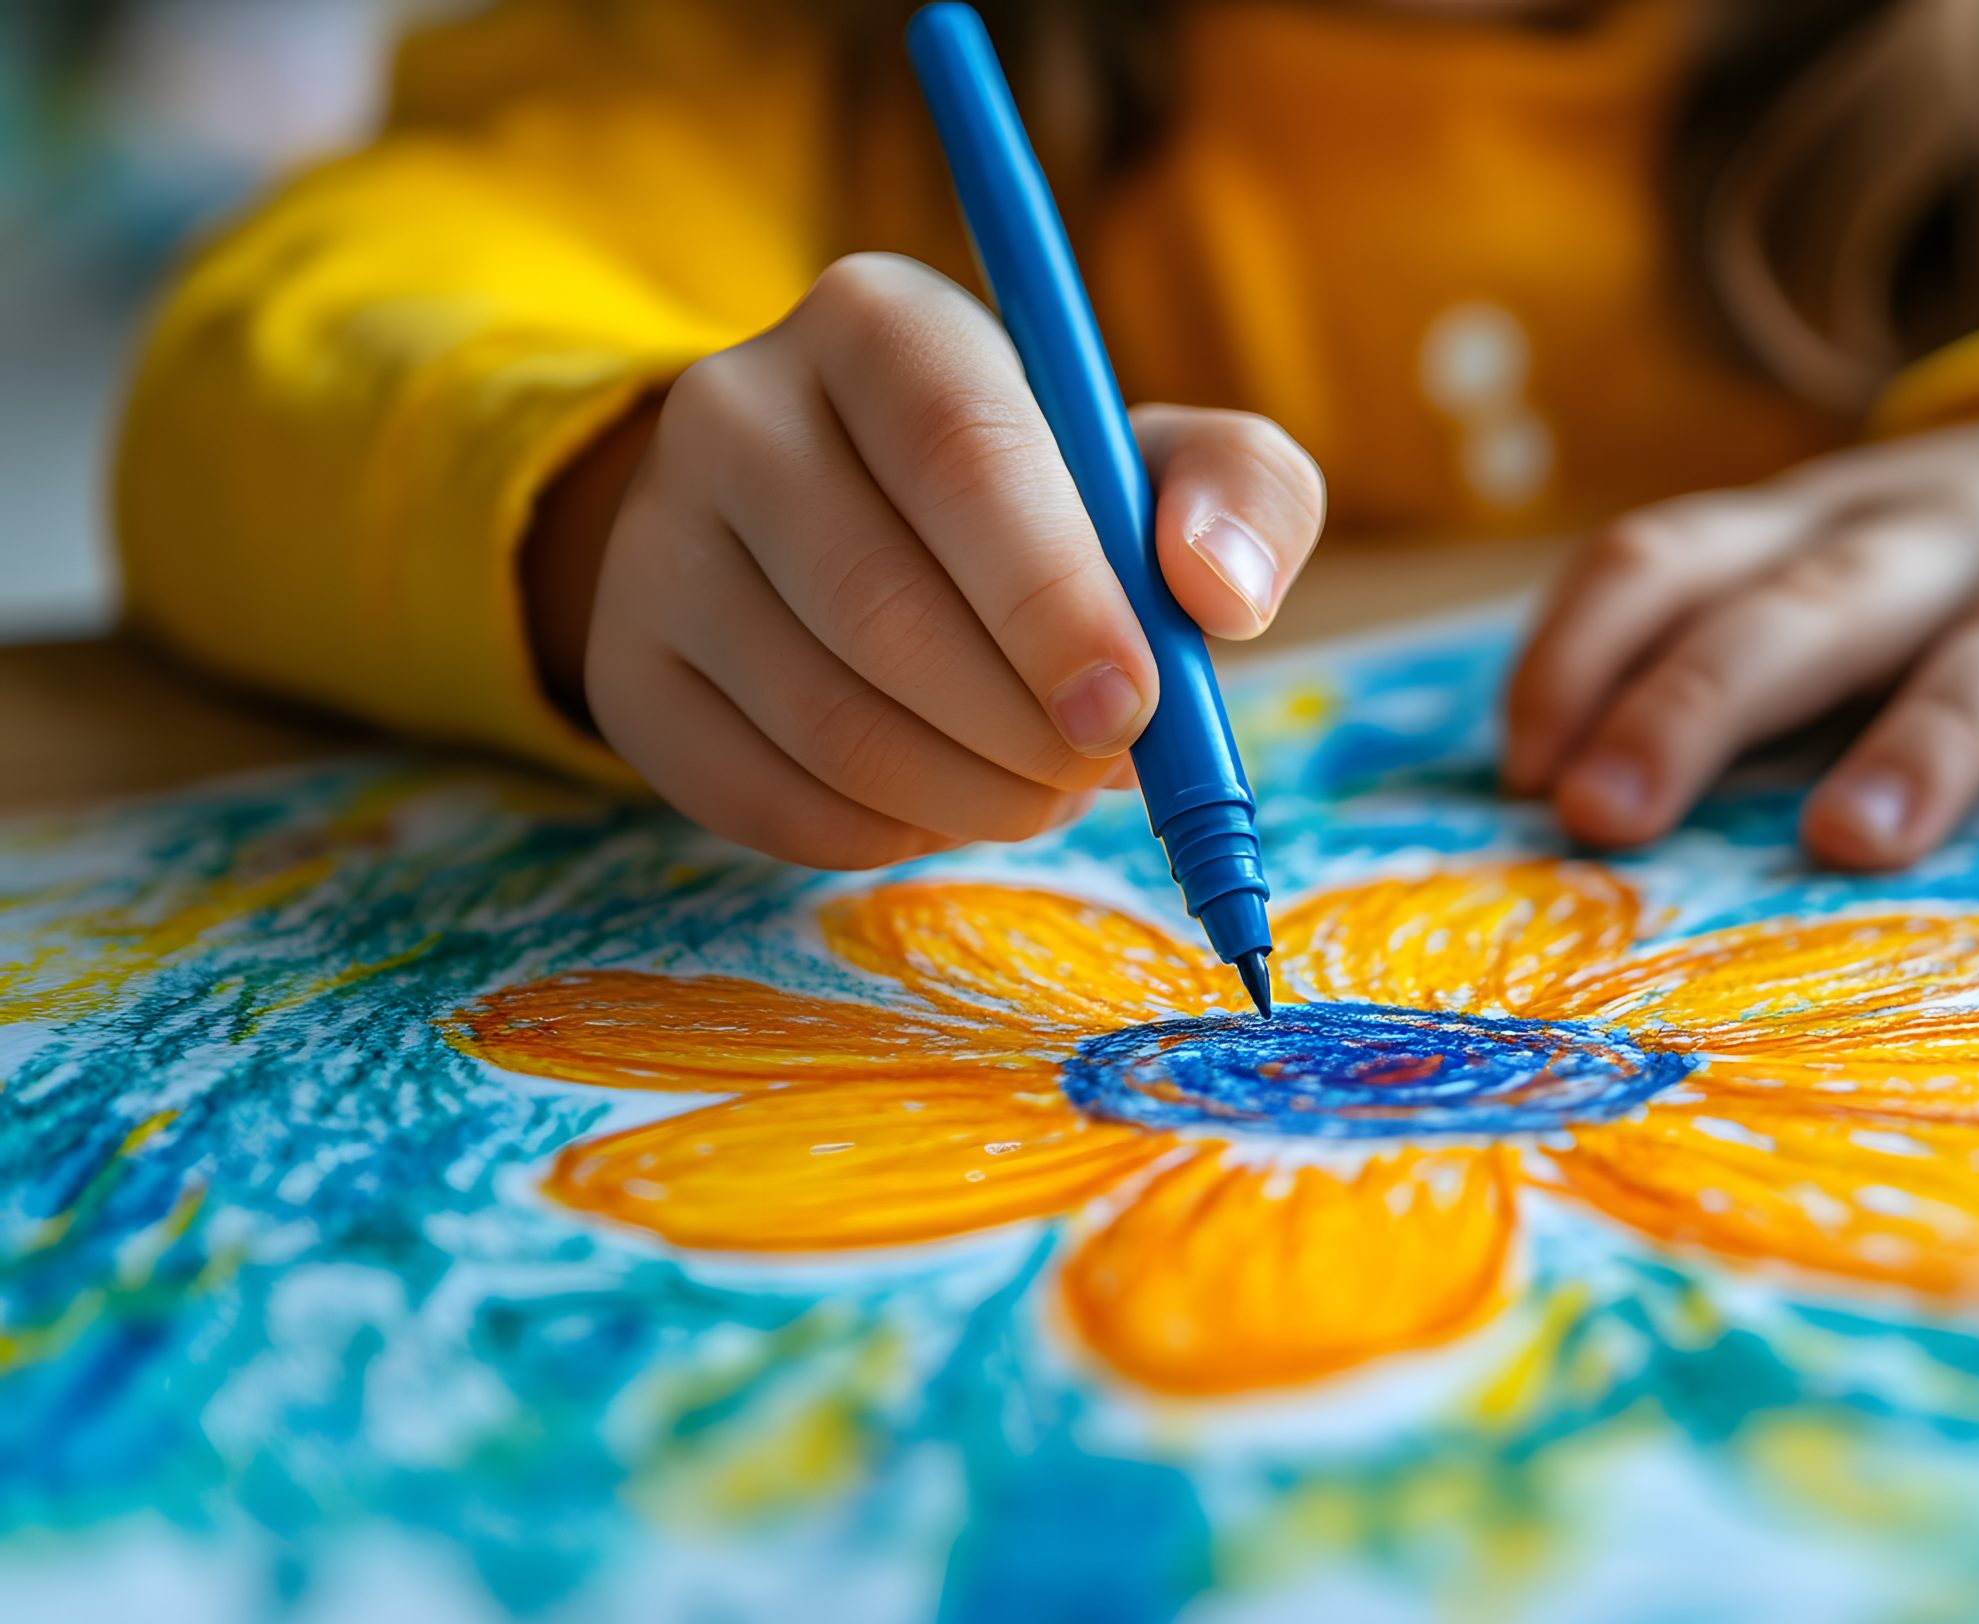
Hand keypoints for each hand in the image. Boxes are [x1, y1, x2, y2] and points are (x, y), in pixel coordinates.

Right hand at [528, 253, 1325, 868]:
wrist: (853, 527)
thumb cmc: (1044, 499)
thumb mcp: (1160, 463)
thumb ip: (1241, 494)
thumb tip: (1221, 592)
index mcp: (882, 324)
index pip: (959, 455)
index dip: (1052, 598)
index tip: (1131, 705)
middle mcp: (735, 408)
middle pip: (881, 604)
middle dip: (1023, 726)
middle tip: (1100, 766)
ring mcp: (657, 540)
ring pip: (823, 717)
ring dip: (970, 793)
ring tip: (1041, 787)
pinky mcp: (626, 665)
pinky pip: (761, 798)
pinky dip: (884, 833)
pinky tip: (943, 801)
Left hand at [1504, 415, 1978, 866]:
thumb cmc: (1959, 583)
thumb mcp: (1830, 579)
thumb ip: (1714, 659)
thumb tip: (1547, 798)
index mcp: (1818, 524)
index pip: (1671, 557)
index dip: (1581, 652)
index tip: (1524, 772)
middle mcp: (1943, 531)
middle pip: (1811, 606)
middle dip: (1697, 701)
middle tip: (1608, 814)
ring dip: (1924, 739)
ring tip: (1849, 836)